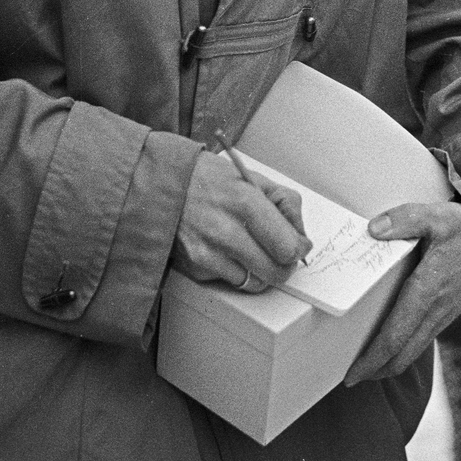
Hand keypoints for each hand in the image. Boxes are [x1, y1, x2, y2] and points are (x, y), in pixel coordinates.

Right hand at [172, 152, 312, 293]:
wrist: (159, 185)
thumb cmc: (206, 177)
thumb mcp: (251, 177)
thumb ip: (285, 203)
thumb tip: (301, 236)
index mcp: (246, 203)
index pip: (287, 247)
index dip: (298, 249)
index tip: (297, 244)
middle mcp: (226, 232)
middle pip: (275, 272)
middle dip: (283, 264)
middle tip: (280, 252)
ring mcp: (208, 254)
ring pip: (254, 283)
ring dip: (260, 271)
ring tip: (253, 250)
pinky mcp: (195, 268)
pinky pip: (229, 281)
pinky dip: (235, 270)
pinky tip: (227, 249)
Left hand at [343, 198, 460, 386]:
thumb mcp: (437, 216)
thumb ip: (405, 219)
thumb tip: (374, 229)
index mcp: (427, 290)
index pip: (395, 335)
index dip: (372, 357)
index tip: (352, 373)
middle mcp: (435, 310)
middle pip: (402, 354)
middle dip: (375, 370)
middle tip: (350, 378)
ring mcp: (443, 315)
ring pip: (413, 351)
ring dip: (389, 364)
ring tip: (366, 368)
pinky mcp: (447, 313)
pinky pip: (422, 341)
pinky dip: (403, 352)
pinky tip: (391, 347)